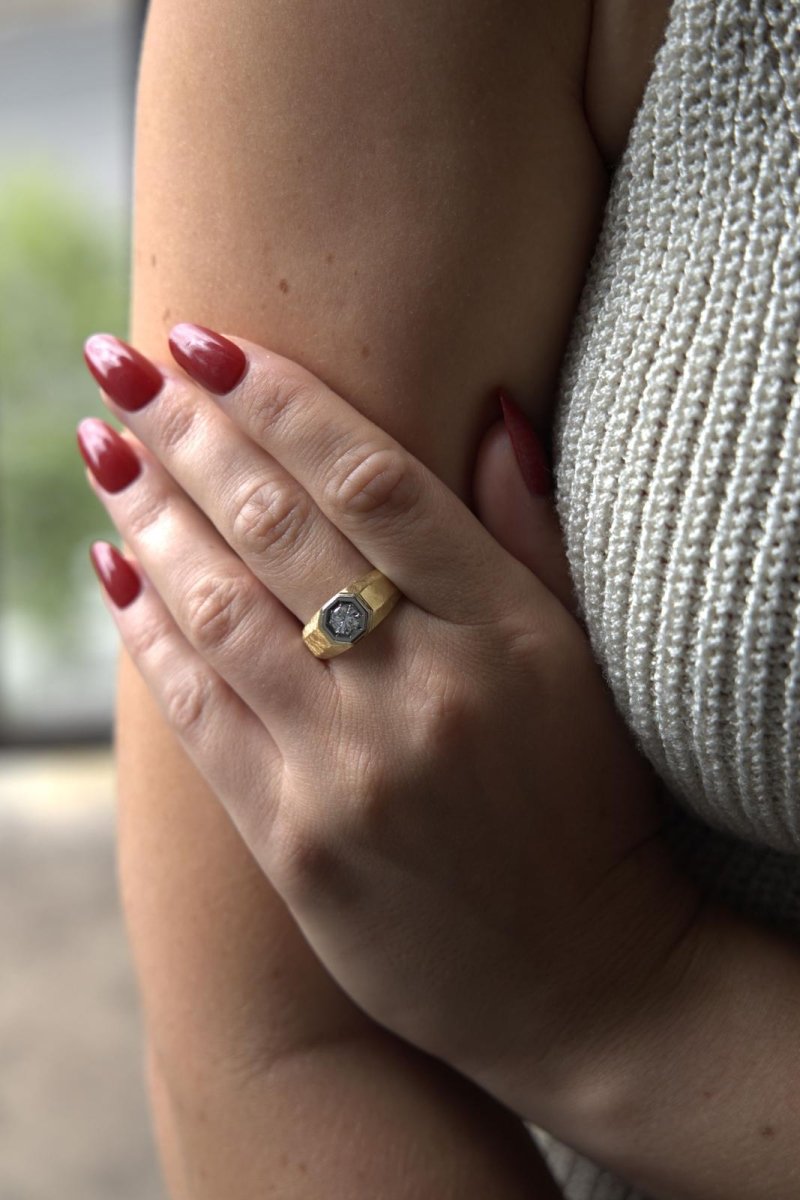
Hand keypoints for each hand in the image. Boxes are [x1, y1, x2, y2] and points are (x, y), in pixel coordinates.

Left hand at [79, 324, 701, 1129]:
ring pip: (221, 609)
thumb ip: (531, 535)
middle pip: (280, 529)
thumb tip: (490, 411)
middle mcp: (422, 690)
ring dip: (150, 514)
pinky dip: (148, 631)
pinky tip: (113, 563)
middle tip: (122, 364)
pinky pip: (200, 712)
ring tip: (101, 446)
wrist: (576, 977)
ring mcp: (349, 770)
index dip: (281, 401)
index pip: (372, 480)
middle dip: (190, 433)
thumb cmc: (585, 805)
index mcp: (503, 632)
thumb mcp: (581, 662)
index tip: (210, 343)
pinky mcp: (293, 840)